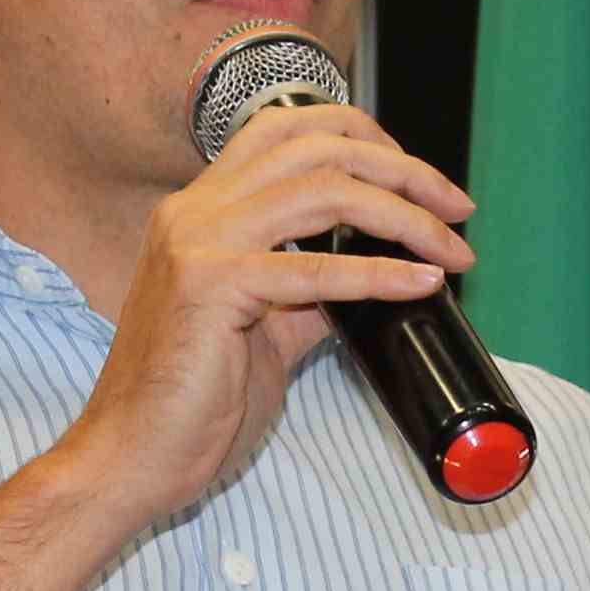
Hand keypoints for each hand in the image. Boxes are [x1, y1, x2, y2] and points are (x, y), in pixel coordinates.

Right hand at [57, 104, 470, 520]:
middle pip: (315, 146)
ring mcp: (196, 241)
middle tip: (457, 208)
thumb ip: (310, 292)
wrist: (133, 460)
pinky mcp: (209, 284)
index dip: (362, 139)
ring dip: (404, 214)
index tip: (418, 180)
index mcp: (200, 210)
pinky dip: (380, 272)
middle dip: (402, 169)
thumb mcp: (264, 331)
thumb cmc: (191, 404)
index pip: (286, 130)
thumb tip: (373, 273)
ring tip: (450, 248)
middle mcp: (193, 210)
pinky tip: (420, 284)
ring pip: (323, 189)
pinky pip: (315, 268)